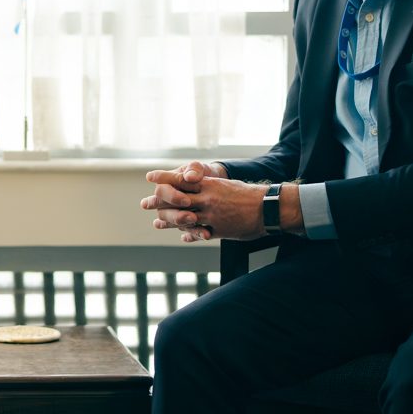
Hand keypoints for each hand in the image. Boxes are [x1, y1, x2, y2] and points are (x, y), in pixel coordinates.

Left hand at [141, 163, 261, 242]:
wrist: (267, 208)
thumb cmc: (246, 194)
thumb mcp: (225, 185)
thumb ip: (208, 186)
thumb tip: (194, 182)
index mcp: (208, 185)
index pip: (181, 179)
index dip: (164, 178)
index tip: (149, 177)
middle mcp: (207, 199)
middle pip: (176, 200)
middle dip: (158, 201)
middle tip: (145, 203)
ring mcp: (211, 215)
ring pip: (183, 218)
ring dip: (168, 221)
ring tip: (157, 223)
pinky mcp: (218, 230)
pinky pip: (198, 233)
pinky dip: (190, 235)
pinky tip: (183, 236)